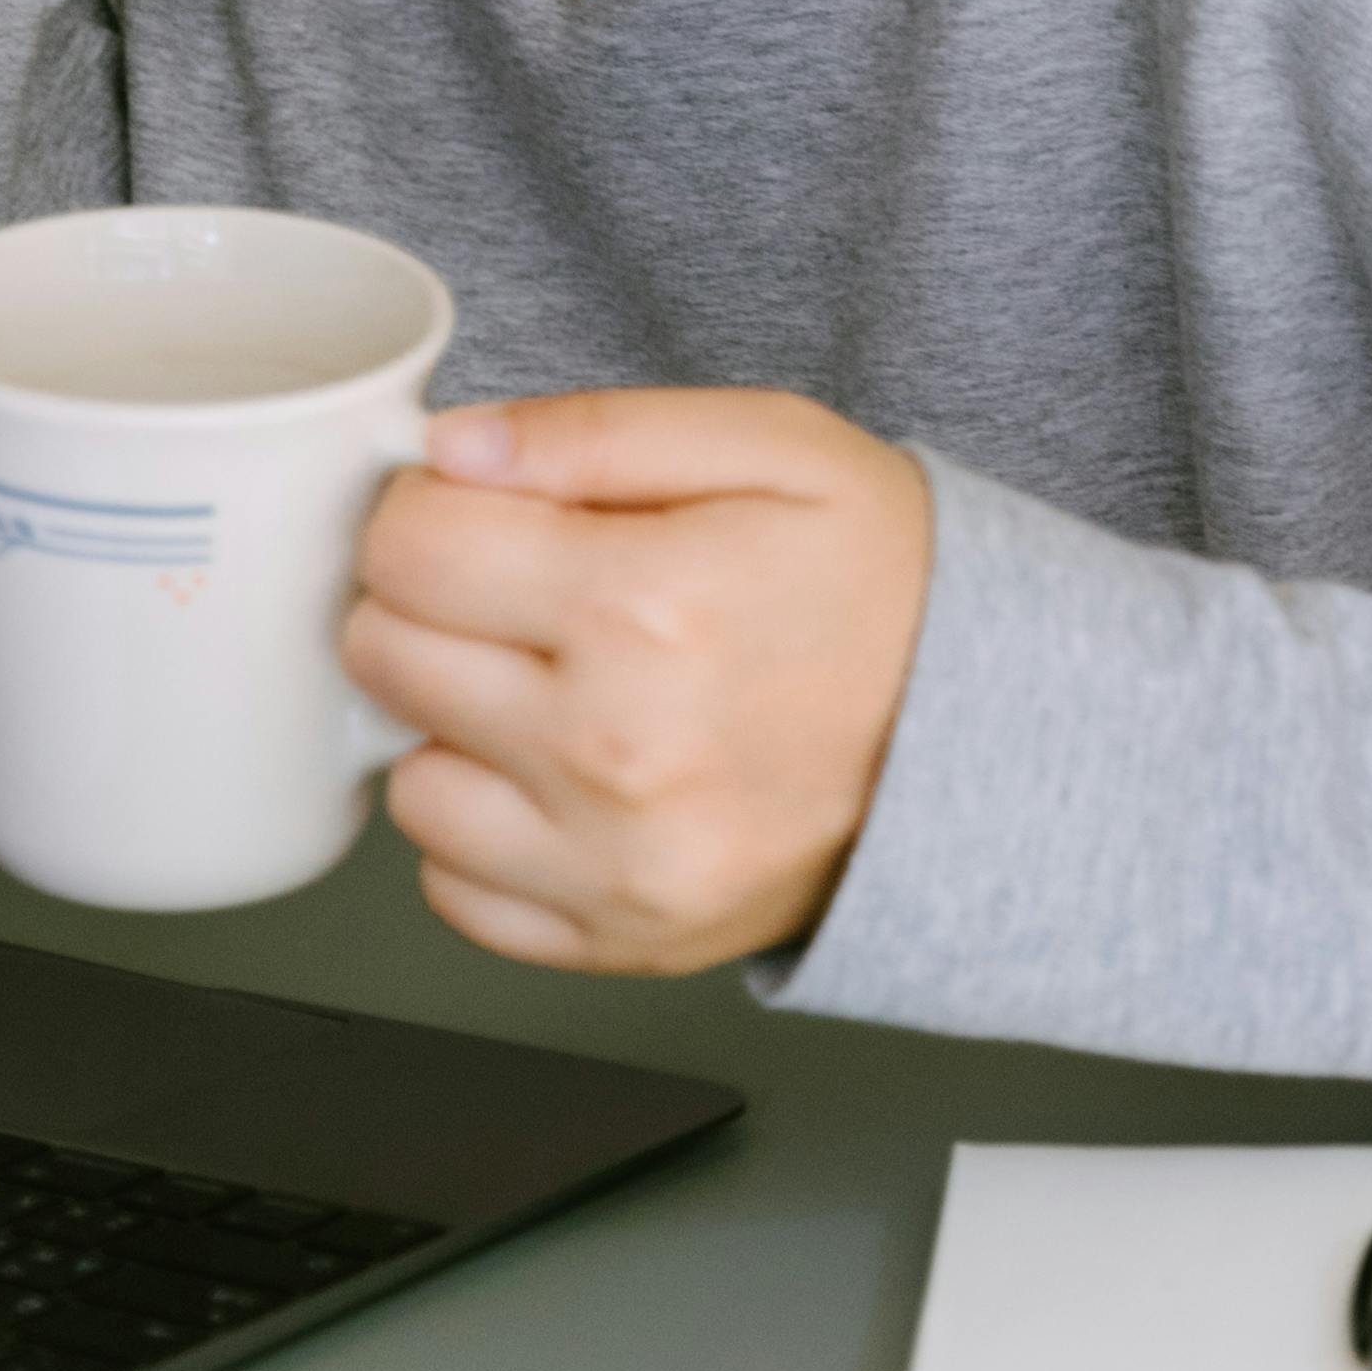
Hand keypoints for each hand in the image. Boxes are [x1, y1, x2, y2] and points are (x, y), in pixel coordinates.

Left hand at [345, 388, 935, 976]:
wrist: (986, 731)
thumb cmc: (882, 579)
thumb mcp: (770, 443)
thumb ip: (597, 430)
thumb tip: (451, 450)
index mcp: (645, 605)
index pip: (405, 548)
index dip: (427, 508)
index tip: (481, 509)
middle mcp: (613, 749)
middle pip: (385, 656)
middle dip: (434, 603)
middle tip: (522, 588)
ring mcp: (612, 864)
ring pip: (409, 785)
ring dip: (455, 727)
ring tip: (555, 687)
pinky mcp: (619, 940)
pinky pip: (455, 894)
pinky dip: (488, 834)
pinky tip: (566, 777)